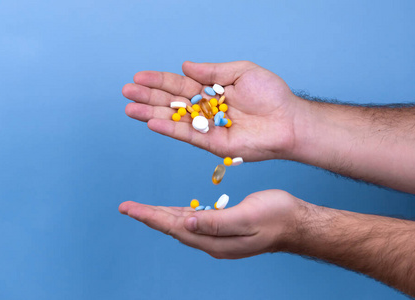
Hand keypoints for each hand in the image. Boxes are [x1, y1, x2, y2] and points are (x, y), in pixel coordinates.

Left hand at [118, 190, 304, 258]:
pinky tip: (174, 211)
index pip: (175, 227)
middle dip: (150, 217)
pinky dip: (180, 214)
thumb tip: (187, 222)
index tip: (130, 208)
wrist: (296, 224)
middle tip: (127, 207)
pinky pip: (195, 222)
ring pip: (182, 225)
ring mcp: (218, 238)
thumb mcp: (248, 217)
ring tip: (142, 209)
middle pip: (174, 227)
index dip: (151, 217)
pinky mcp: (224, 229)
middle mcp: (212, 242)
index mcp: (216, 240)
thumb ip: (217, 222)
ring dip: (161, 216)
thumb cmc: (277, 217)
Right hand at [123, 61, 301, 160]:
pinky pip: (187, 135)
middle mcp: (206, 110)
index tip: (138, 77)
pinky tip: (151, 122)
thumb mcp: (241, 72)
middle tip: (126, 91)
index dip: (159, 81)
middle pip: (172, 102)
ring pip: (174, 119)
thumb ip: (212, 71)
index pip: (180, 85)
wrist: (288, 120)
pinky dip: (169, 129)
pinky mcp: (213, 144)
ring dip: (151, 114)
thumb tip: (185, 67)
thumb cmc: (271, 94)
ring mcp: (208, 127)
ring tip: (129, 108)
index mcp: (212, 91)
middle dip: (148, 97)